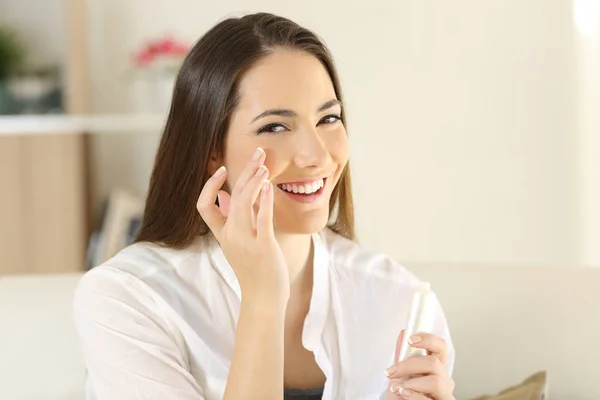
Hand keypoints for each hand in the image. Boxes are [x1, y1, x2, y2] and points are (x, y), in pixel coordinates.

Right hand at [196, 147, 289, 302]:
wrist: (264, 299)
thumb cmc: (255, 271)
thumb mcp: (239, 244)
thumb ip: (233, 220)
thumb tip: (228, 197)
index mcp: (222, 235)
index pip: (203, 206)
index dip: (209, 187)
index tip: (221, 170)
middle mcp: (230, 236)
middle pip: (230, 195)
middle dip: (243, 171)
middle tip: (257, 153)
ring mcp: (245, 241)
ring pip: (244, 202)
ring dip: (254, 180)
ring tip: (264, 164)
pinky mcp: (263, 246)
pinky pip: (262, 218)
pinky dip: (265, 199)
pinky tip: (269, 185)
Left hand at [385, 330, 454, 399]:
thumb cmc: (404, 396)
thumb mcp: (400, 375)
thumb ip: (403, 356)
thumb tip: (403, 334)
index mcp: (437, 368)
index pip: (441, 347)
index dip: (428, 339)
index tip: (410, 340)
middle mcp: (445, 381)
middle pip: (434, 363)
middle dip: (408, 365)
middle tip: (390, 371)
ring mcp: (445, 396)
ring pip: (436, 381)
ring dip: (411, 383)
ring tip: (397, 388)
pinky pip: (429, 399)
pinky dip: (413, 395)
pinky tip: (402, 393)